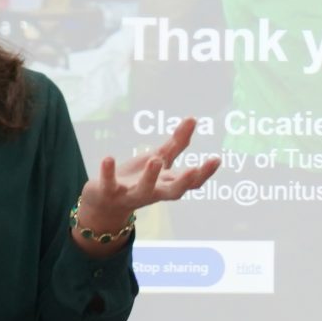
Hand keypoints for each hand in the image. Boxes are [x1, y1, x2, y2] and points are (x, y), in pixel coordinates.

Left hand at [76, 117, 220, 232]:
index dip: (204, 173)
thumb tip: (193, 118)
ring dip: (150, 176)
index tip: (216, 159)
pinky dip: (108, 172)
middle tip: (193, 169)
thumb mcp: (159, 158)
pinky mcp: (109, 192)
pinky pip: (109, 184)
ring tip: (154, 159)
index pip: (192, 182)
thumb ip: (177, 142)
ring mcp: (132, 194)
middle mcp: (154, 192)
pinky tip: (108, 158)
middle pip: (173, 192)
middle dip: (184, 181)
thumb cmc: (138, 177)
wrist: (106, 202)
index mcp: (168, 184)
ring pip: (144, 190)